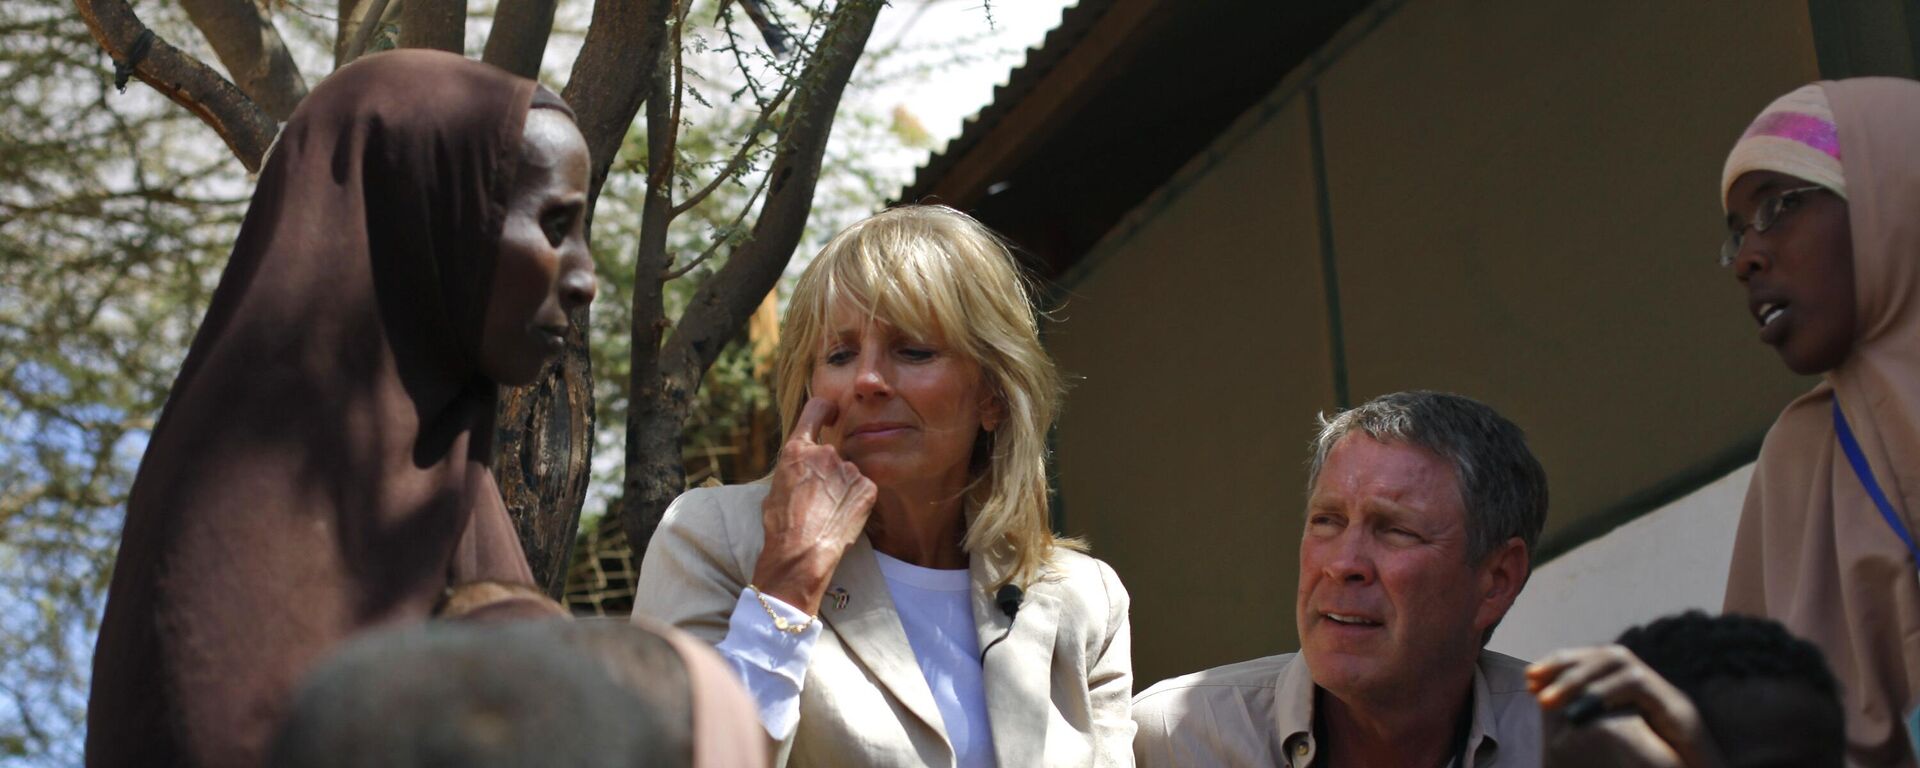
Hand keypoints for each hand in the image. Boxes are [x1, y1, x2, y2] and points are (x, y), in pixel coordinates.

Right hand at [751, 398, 876, 614]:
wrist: (801, 553)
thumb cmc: (781, 527)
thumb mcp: (774, 489)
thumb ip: (792, 469)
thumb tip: (798, 468)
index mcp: (797, 449)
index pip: (816, 409)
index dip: (825, 410)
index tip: (831, 415)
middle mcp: (825, 453)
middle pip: (832, 452)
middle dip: (828, 471)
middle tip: (819, 500)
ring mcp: (849, 469)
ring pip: (848, 474)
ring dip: (842, 488)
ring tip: (828, 514)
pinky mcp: (867, 488)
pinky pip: (863, 489)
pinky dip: (856, 501)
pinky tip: (842, 518)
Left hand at [1529, 645, 1724, 767]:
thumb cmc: (1657, 764)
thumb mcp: (1617, 738)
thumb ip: (1591, 717)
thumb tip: (1550, 706)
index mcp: (1634, 690)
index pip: (1596, 660)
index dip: (1561, 663)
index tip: (1529, 678)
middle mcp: (1651, 684)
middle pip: (1605, 654)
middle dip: (1563, 665)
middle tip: (1532, 684)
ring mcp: (1666, 693)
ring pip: (1619, 662)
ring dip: (1577, 678)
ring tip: (1547, 701)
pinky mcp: (1678, 710)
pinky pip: (1638, 686)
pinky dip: (1606, 692)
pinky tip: (1580, 710)